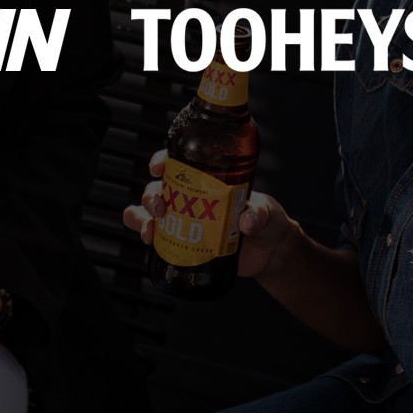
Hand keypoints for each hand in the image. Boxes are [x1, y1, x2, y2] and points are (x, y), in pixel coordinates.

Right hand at [122, 148, 299, 280]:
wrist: (270, 252)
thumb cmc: (268, 221)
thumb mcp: (267, 212)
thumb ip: (258, 215)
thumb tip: (246, 221)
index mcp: (208, 180)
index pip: (178, 163)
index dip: (162, 160)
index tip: (159, 167)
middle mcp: (190, 198)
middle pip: (157, 188)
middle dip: (150, 195)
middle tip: (160, 207)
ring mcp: (184, 220)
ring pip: (148, 212)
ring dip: (143, 218)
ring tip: (150, 231)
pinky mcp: (183, 242)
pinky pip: (156, 236)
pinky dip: (147, 235)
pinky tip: (151, 242)